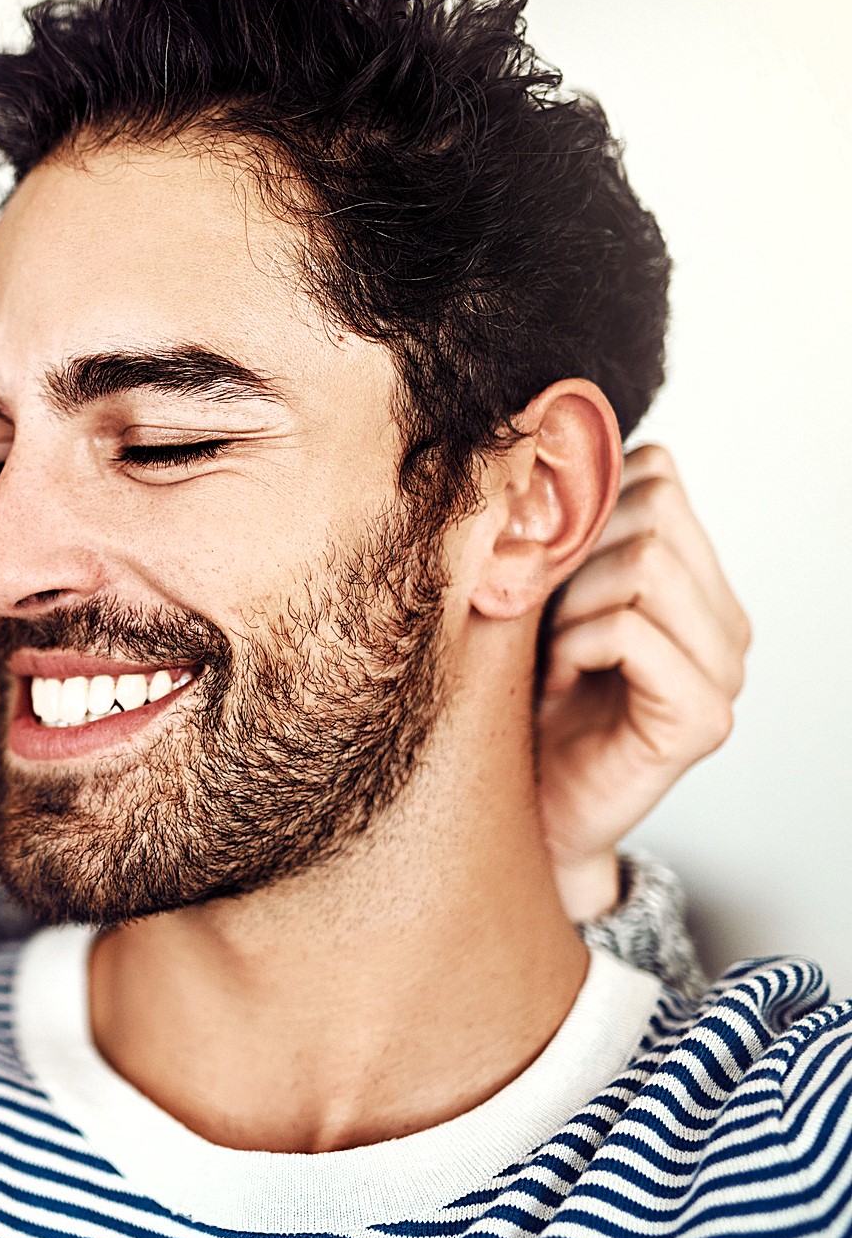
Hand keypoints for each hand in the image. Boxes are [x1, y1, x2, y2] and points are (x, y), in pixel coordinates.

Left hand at [536, 444, 749, 920]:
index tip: (537, 564)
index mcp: (692, 576)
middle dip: (572, 553)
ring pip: (645, 564)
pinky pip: (631, 630)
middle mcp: (724, 617)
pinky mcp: (704, 718)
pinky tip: (556, 684)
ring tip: (548, 655)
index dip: (581, 501)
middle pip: (652, 509)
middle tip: (535, 617)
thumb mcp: (528, 593)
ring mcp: (725, 668)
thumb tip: (535, 430)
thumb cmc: (512, 698)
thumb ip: (553, 527)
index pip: (656, 472)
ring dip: (569, 603)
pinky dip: (574, 647)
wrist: (518, 807)